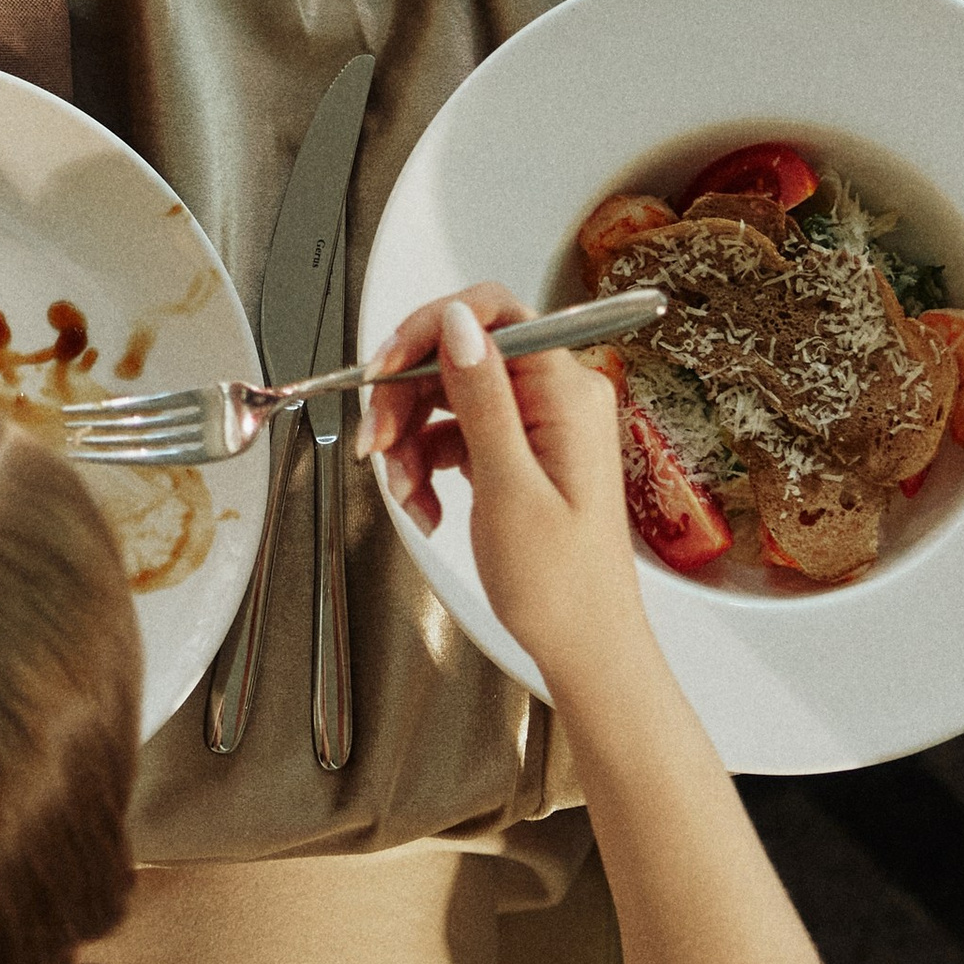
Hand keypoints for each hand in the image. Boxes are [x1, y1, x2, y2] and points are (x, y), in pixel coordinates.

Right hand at [361, 285, 647, 691]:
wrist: (587, 648)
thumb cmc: (563, 585)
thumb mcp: (508, 487)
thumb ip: (480, 398)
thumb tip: (457, 324)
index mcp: (566, 393)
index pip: (492, 315)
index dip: (429, 330)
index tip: (384, 367)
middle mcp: (556, 399)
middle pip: (459, 357)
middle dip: (405, 399)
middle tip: (375, 441)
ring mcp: (538, 426)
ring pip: (448, 399)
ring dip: (410, 442)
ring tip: (404, 493)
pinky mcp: (520, 453)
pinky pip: (456, 435)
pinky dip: (428, 466)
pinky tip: (425, 504)